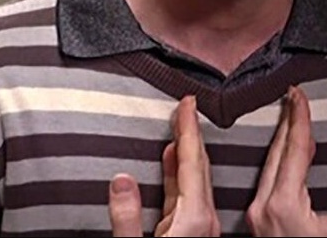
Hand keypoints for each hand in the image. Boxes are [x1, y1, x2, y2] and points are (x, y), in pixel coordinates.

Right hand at [109, 95, 220, 236]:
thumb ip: (127, 218)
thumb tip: (120, 180)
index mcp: (195, 218)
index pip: (192, 162)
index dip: (188, 129)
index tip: (188, 103)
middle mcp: (205, 219)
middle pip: (199, 165)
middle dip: (191, 133)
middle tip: (186, 106)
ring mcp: (203, 228)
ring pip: (197, 179)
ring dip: (187, 151)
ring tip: (179, 127)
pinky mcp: (195, 234)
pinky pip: (189, 194)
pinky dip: (181, 173)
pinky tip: (173, 162)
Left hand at [246, 86, 326, 236]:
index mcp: (283, 204)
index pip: (294, 151)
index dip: (299, 120)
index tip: (299, 95)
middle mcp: (263, 206)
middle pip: (277, 153)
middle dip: (287, 122)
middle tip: (294, 96)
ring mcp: (256, 215)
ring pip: (268, 165)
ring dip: (282, 140)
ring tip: (292, 118)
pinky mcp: (257, 222)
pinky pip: (266, 180)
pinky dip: (278, 161)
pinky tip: (288, 156)